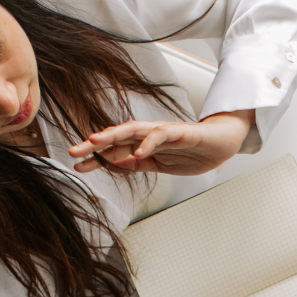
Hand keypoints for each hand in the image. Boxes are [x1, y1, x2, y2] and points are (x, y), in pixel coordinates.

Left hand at [67, 110, 253, 175]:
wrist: (222, 145)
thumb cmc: (194, 153)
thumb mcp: (162, 165)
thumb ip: (140, 164)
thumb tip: (116, 165)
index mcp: (144, 145)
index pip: (115, 150)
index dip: (95, 157)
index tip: (78, 165)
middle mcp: (148, 135)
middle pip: (116, 137)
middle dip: (94, 144)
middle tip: (73, 151)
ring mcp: (163, 132)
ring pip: (132, 130)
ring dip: (112, 136)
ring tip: (95, 142)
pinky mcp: (179, 132)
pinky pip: (159, 135)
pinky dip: (147, 142)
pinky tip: (137, 151)